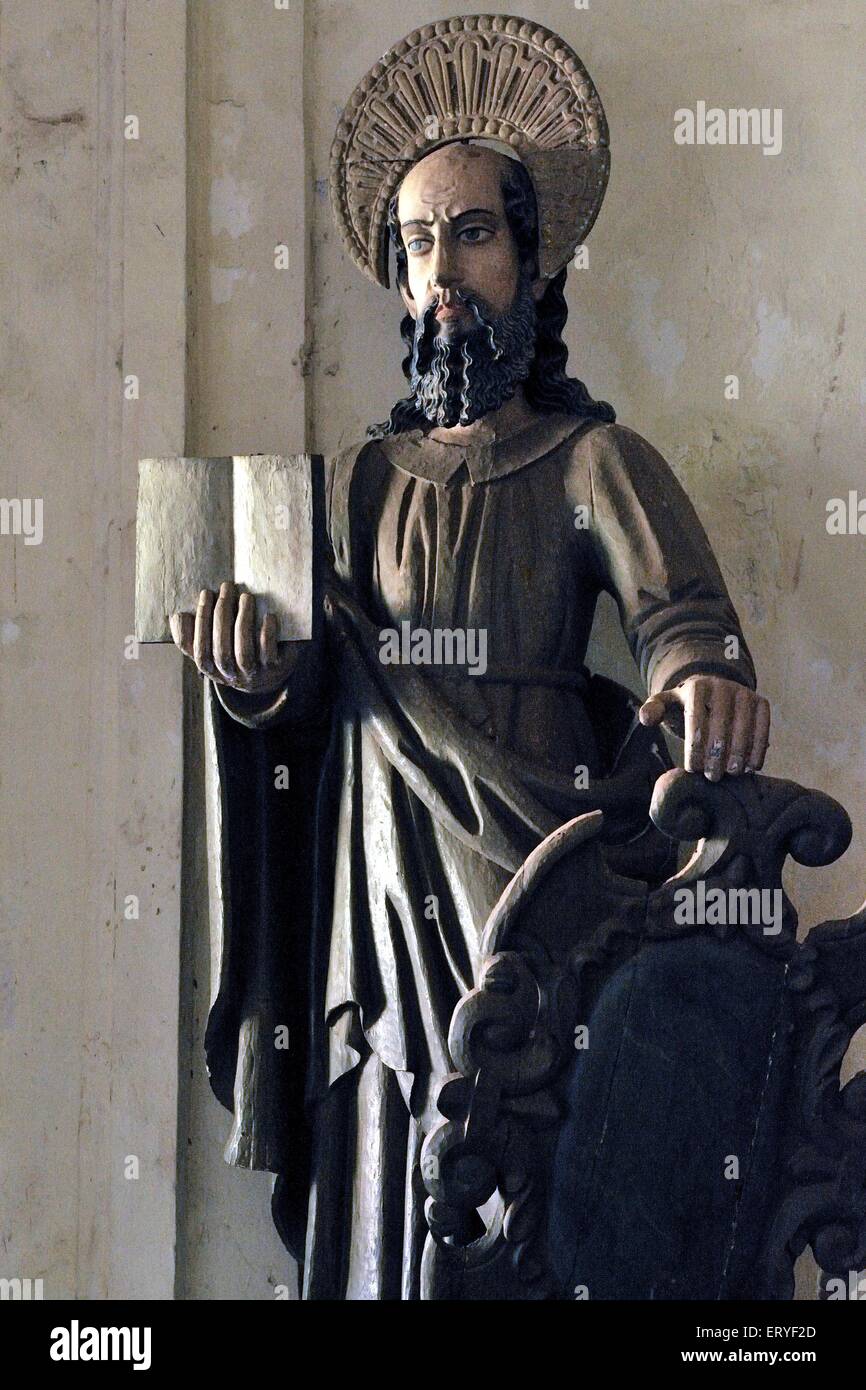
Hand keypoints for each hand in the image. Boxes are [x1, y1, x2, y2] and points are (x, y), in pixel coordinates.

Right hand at [169, 581, 296, 694]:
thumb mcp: (214, 645)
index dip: (197, 625)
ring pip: (243, 653)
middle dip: (221, 616)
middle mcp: (230, 674)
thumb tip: (176, 614)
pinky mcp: (274, 668)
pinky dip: (267, 634)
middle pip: (220, 651)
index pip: (197, 651)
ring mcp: (252, 673)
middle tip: (226, 587)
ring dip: (243, 622)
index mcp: (211, 667)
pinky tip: (268, 615)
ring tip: (246, 597)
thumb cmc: (237, 648)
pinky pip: (268, 654)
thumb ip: (196, 632)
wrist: (271, 672)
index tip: (204, 594)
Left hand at [638, 675, 769, 781]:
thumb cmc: (688, 705)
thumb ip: (654, 710)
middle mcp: (722, 686)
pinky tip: (752, 767)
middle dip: (716, 753)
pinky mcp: (761, 702)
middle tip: (712, 776)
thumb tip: (646, 719)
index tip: (693, 768)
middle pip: (720, 723)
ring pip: (744, 725)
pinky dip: (758, 747)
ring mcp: (743, 693)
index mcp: (696, 687)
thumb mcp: (667, 704)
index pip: (695, 718)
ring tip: (731, 774)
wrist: (714, 692)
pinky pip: (763, 725)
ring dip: (739, 752)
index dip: (694, 746)